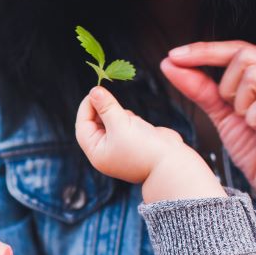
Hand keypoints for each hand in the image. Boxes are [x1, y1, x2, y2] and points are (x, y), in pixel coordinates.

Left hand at [76, 86, 223, 201]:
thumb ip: (106, 107)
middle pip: (96, 122)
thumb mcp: (121, 124)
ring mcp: (120, 146)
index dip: (87, 107)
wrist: (172, 163)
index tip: (95, 91)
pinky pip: (125, 123)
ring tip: (131, 121)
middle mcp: (106, 151)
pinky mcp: (134, 140)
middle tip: (111, 97)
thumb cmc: (144, 147)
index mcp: (97, 153)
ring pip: (111, 121)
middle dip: (104, 110)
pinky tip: (139, 124)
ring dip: (119, 114)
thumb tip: (94, 91)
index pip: (83, 126)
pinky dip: (130, 118)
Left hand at [161, 41, 255, 224]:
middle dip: (227, 88)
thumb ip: (202, 89)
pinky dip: (255, 119)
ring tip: (255, 125)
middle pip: (245, 56)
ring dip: (241, 106)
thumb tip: (170, 62)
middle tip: (237, 114)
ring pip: (254, 76)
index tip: (173, 56)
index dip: (205, 51)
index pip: (241, 48)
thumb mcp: (224, 116)